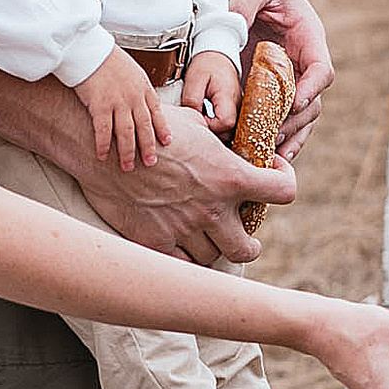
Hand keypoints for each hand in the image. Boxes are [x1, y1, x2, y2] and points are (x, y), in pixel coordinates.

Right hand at [74, 43, 167, 171]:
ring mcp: (117, 102)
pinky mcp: (99, 105)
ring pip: (126, 133)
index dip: (162, 129)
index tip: (167, 142)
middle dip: (148, 147)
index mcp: (143, 88)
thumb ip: (137, 86)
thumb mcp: (132, 70)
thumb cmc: (107, 58)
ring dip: (127, 152)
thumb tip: (140, 98)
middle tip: (150, 163)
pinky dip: (103, 145)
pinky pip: (103, 130)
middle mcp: (133, 97)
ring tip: (128, 167)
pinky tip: (102, 156)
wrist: (90, 50)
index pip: (156, 112)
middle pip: (144, 127)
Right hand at [80, 100, 293, 264]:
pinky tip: (181, 244)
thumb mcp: (193, 123)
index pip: (284, 191)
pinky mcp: (156, 242)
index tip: (273, 179)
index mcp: (230, 177)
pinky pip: (182, 265)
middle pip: (249, 247)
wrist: (103, 148)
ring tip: (205, 236)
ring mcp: (184, 230)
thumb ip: (219, 139)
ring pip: (213, 258)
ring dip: (213, 249)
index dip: (285, 183)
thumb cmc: (149, 128)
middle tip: (240, 234)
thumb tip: (229, 136)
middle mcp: (212, 209)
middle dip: (248, 243)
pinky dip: (184, 258)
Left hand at [183, 51, 239, 130]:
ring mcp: (238, 108)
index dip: (210, 126)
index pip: (225, 123)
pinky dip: (218, 126)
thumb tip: (192, 118)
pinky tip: (207, 118)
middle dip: (211, 131)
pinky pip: (229, 126)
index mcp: (228, 96)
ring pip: (229, 131)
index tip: (197, 118)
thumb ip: (192, 99)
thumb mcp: (195, 78)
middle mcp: (238, 104)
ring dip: (214, 129)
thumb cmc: (207, 64)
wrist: (218, 56)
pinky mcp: (235, 110)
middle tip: (197, 120)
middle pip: (229, 131)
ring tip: (202, 118)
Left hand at [228, 0, 333, 151]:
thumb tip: (232, 27)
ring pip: (301, 117)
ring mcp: (293, 78)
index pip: (321, 69)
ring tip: (270, 154)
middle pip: (312, 102)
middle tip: (271, 137)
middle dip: (294, 123)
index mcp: (309, 38)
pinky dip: (277, 135)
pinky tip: (264, 152)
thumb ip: (243, 5)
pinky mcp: (277, 88)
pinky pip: (282, 117)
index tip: (295, 104)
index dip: (311, 89)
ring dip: (288, 137)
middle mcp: (306, 63)